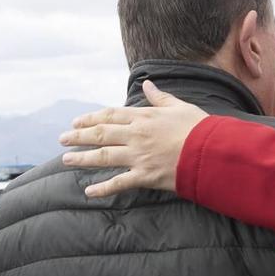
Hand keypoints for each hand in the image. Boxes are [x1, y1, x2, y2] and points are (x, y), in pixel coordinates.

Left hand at [57, 81, 205, 198]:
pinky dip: (103, 188)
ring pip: (103, 156)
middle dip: (79, 137)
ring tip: (66, 159)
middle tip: (62, 139)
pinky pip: (119, 183)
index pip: (110, 116)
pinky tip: (89, 192)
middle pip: (100, 134)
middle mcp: (136, 136)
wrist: (212, 152)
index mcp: (144, 117)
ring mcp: (138, 157)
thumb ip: (160, 97)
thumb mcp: (179, 106)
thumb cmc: (199, 128)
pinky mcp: (145, 176)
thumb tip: (147, 84)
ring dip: (83, 158)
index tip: (76, 122)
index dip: (90, 118)